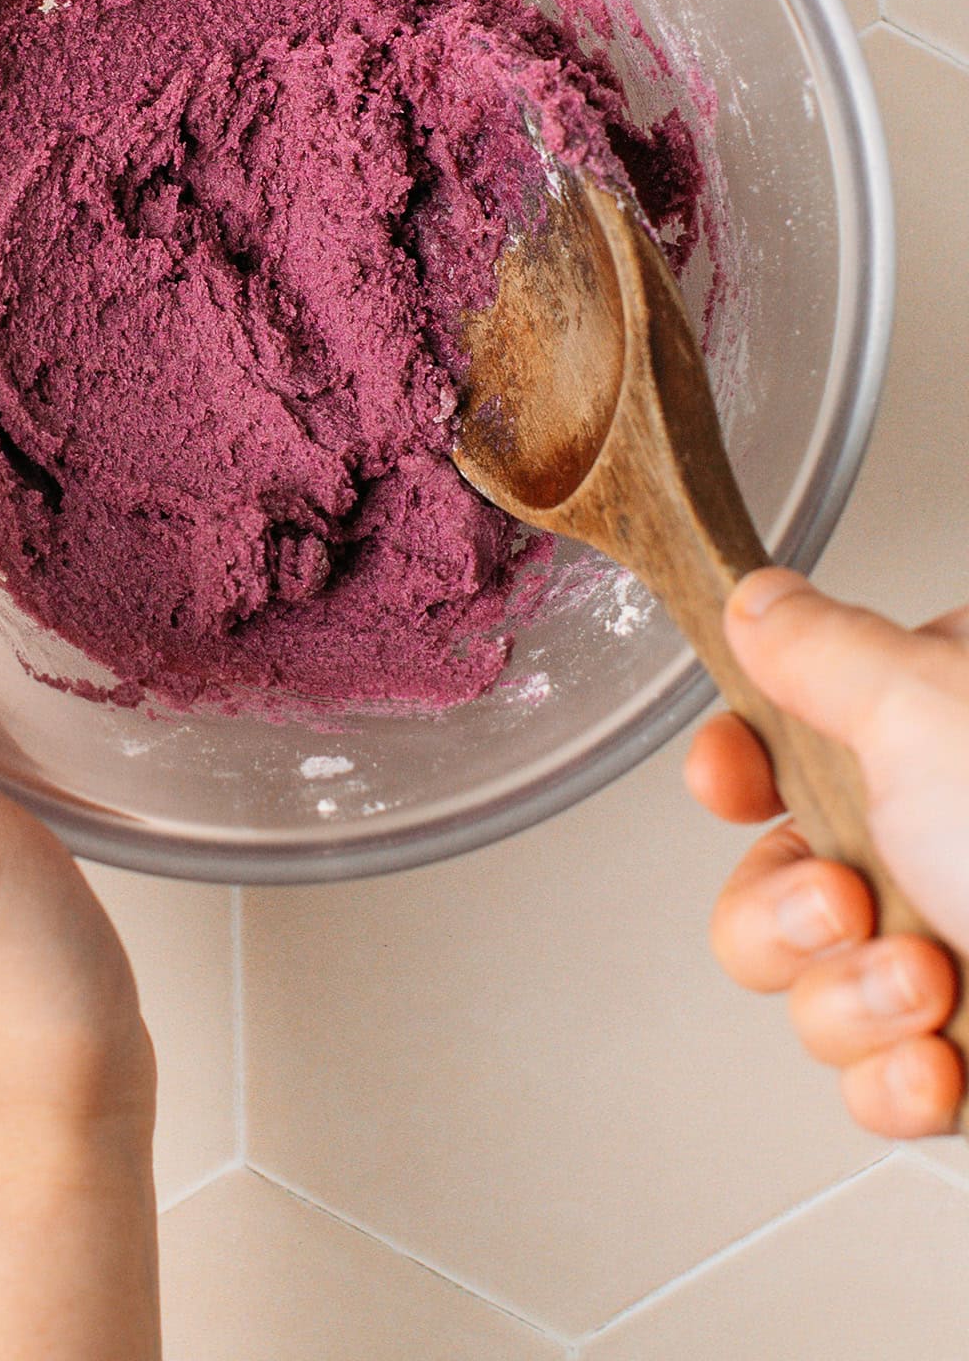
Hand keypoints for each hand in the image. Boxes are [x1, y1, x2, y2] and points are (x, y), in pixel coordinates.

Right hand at [686, 568, 968, 1139]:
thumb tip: (758, 602)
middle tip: (848, 901)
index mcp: (933, 731)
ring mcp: (958, 945)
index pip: (785, 737)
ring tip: (931, 984)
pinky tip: (941, 1062)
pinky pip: (871, 1081)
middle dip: (786, 910)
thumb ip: (820, 649)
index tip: (739, 779)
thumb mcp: (930, 706)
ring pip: (809, 986)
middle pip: (770, 875)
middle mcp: (938, 836)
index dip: (737, 765)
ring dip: (852, 1000)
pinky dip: (894, 1082)